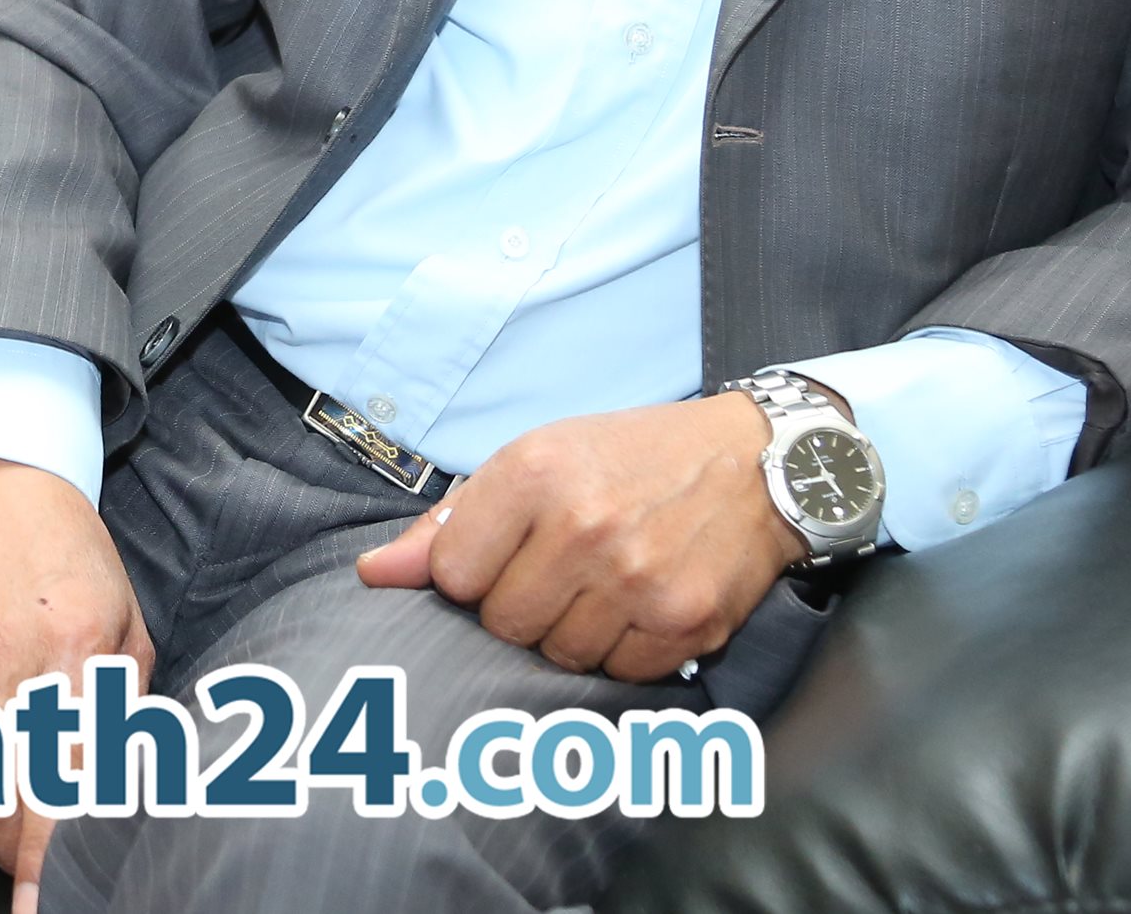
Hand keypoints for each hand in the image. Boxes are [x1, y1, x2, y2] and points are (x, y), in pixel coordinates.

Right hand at [0, 447, 146, 913]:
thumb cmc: (69, 556)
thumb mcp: (127, 627)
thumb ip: (126, 715)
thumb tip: (116, 802)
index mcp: (70, 656)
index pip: (56, 794)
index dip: (46, 866)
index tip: (39, 904)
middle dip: (22, 850)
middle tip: (42, 837)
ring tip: (9, 797)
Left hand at [354, 392, 798, 682]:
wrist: (755, 463)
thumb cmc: (632, 458)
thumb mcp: (535, 459)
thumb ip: (451, 523)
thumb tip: (375, 575)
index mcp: (535, 473)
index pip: (452, 574)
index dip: (473, 573)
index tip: (505, 554)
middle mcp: (583, 527)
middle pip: (503, 622)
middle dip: (522, 604)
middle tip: (561, 568)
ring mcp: (636, 579)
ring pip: (557, 654)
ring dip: (572, 629)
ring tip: (604, 582)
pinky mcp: (684, 622)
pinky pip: (617, 673)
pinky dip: (623, 650)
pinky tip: (641, 604)